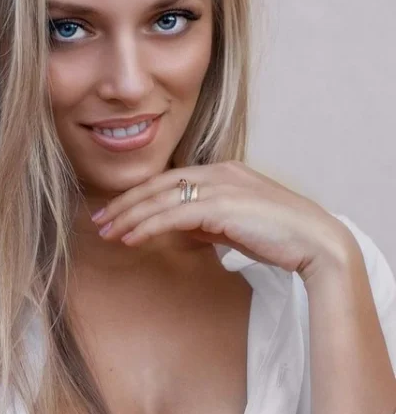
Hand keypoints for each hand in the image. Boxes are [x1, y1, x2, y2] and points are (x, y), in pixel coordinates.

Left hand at [90, 161, 356, 281]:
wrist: (315, 242)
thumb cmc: (280, 237)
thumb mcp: (236, 226)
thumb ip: (208, 222)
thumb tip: (180, 229)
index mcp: (223, 171)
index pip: (170, 180)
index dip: (140, 196)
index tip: (116, 213)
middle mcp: (219, 172)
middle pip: (158, 185)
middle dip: (124, 204)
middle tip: (99, 221)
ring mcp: (220, 186)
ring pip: (161, 198)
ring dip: (129, 216)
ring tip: (107, 232)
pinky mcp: (221, 206)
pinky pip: (173, 215)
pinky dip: (148, 226)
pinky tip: (131, 238)